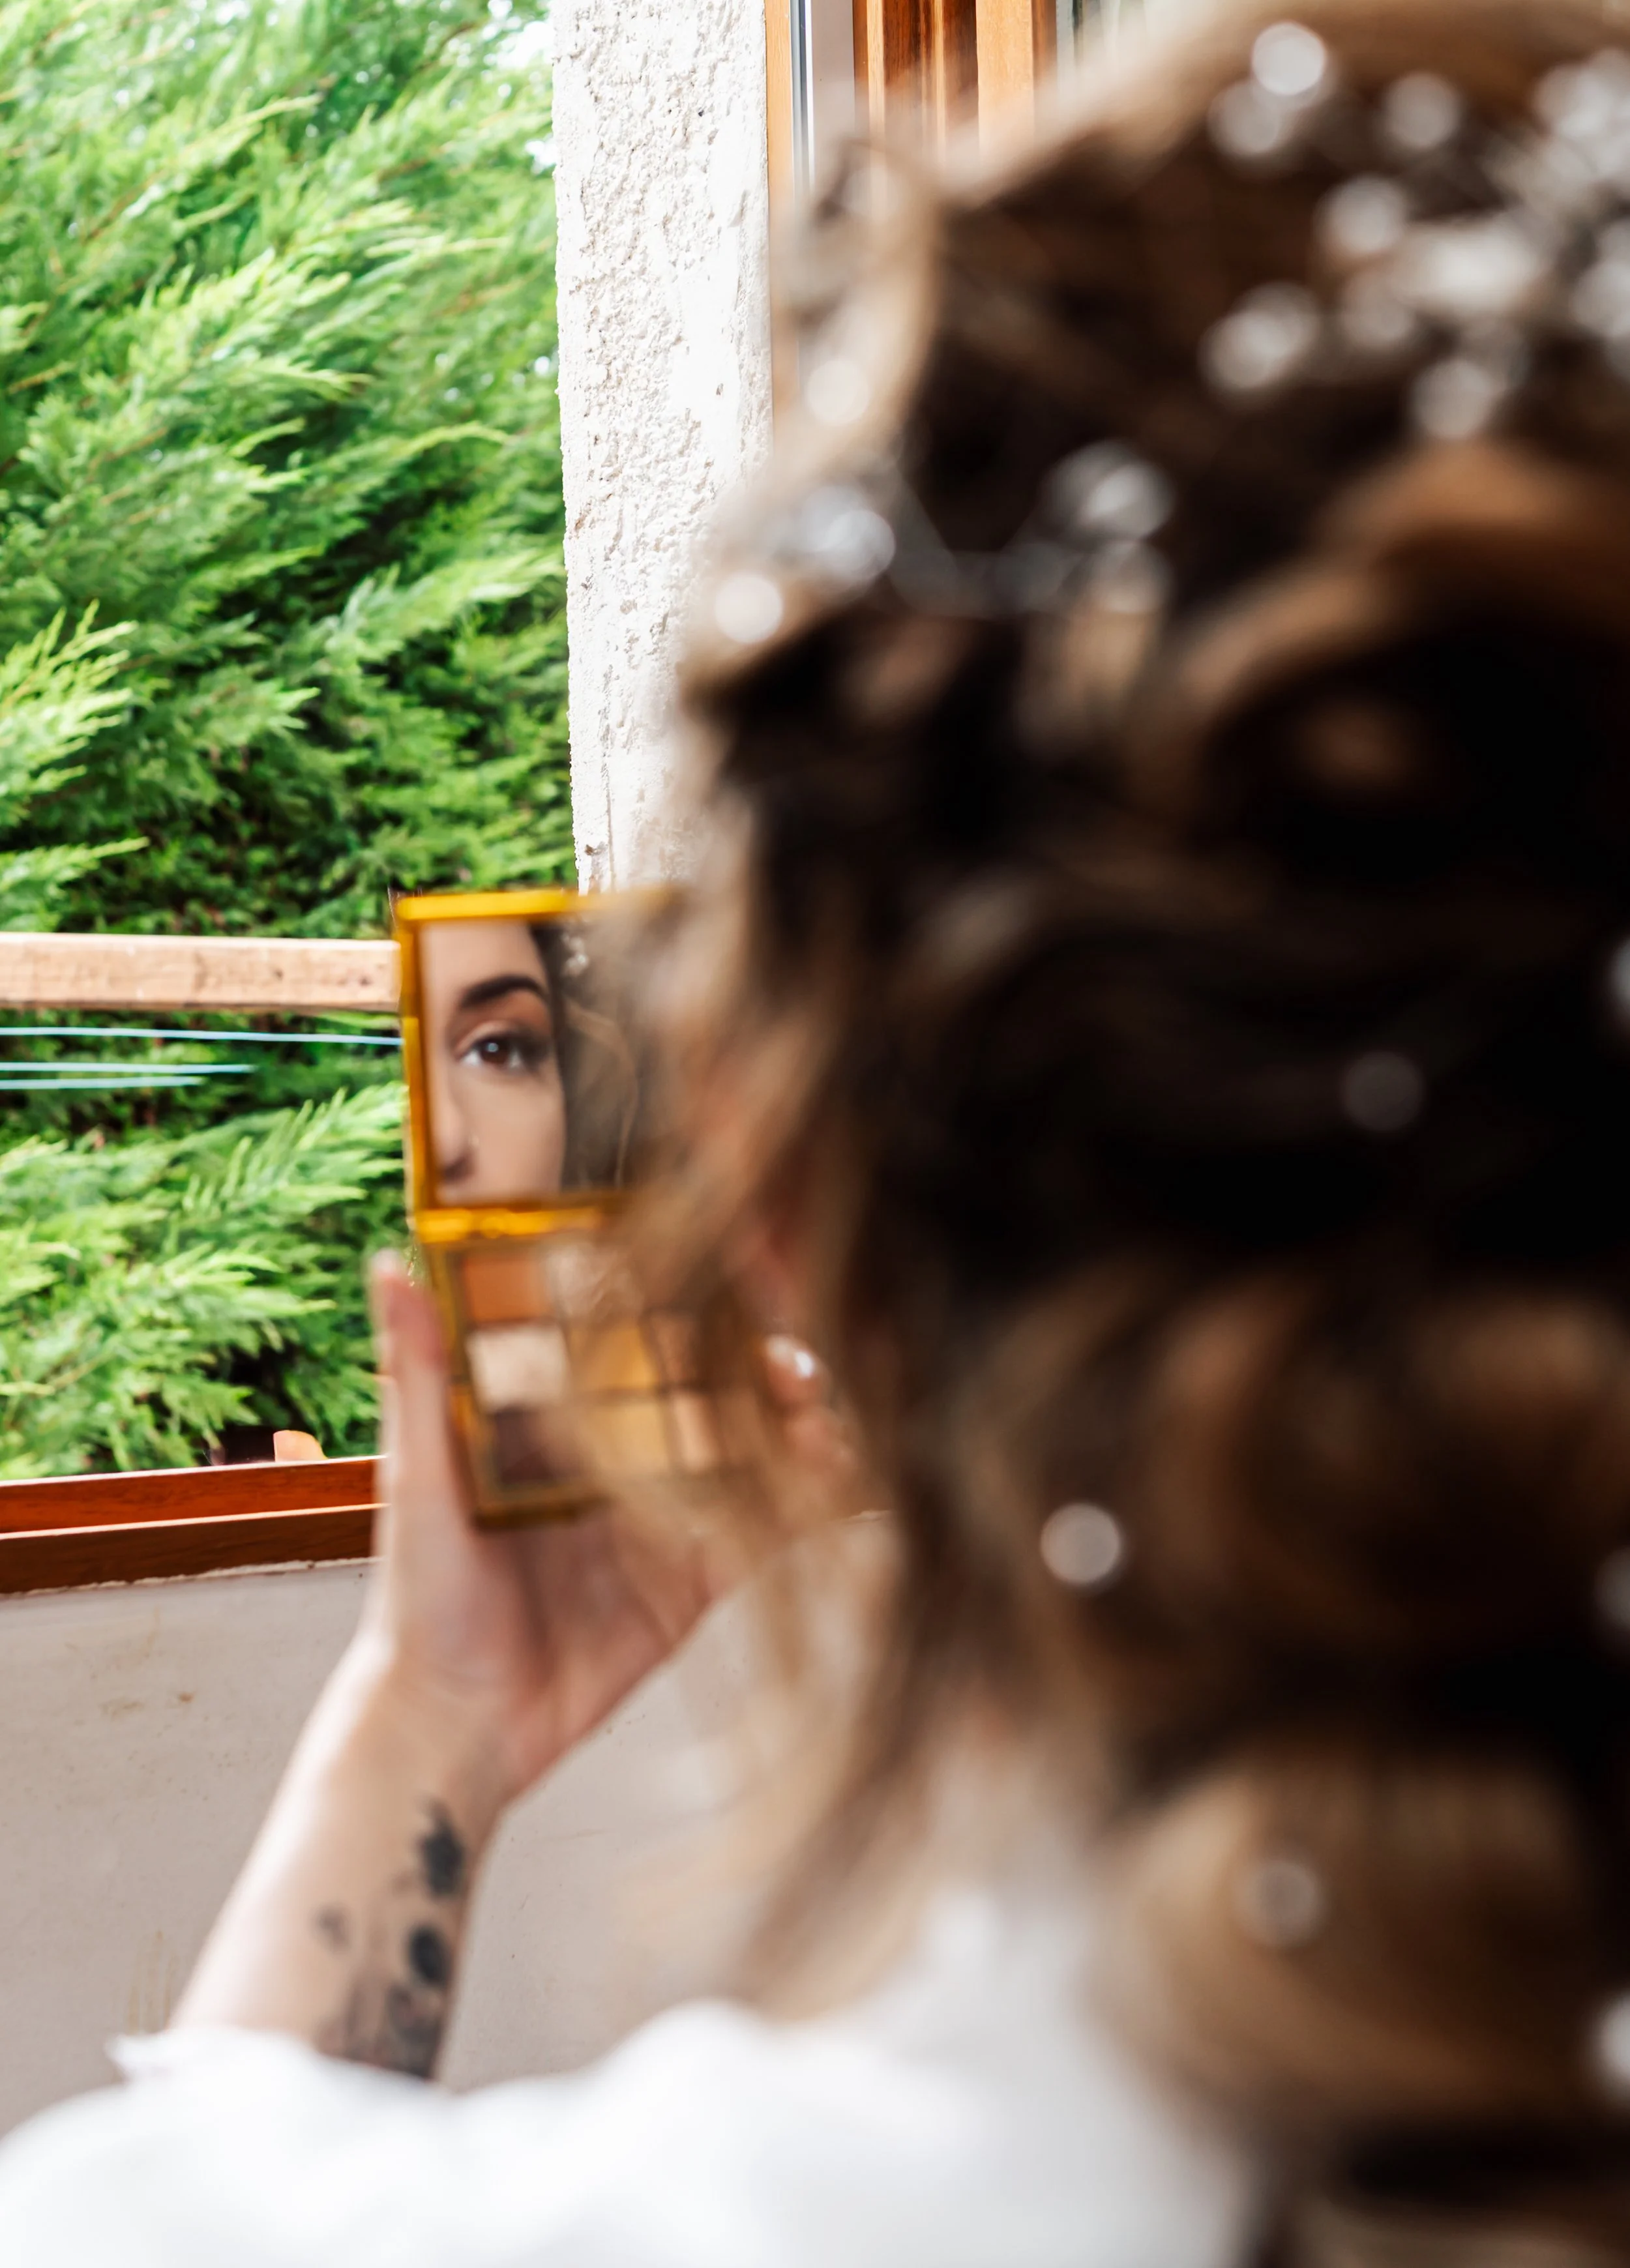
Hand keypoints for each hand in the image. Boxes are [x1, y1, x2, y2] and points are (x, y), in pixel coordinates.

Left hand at [355, 1255, 841, 1820]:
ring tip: (832, 1418)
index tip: (737, 1271)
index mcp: (559, 1421)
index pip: (638, 1340)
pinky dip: (817, 1506)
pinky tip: (859, 1482)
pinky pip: (766, 1535)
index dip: (692, 1303)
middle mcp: (619, 1459)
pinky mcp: (693, 1583)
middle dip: (763, 1364)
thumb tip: (388, 1261)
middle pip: (710, 1389)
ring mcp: (664, 1519)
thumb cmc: (415, 1601)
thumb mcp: (414, 1478)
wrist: (448, 1729)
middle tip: (797, 1359)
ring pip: (752, 1452)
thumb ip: (418, 1374)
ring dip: (801, 1427)